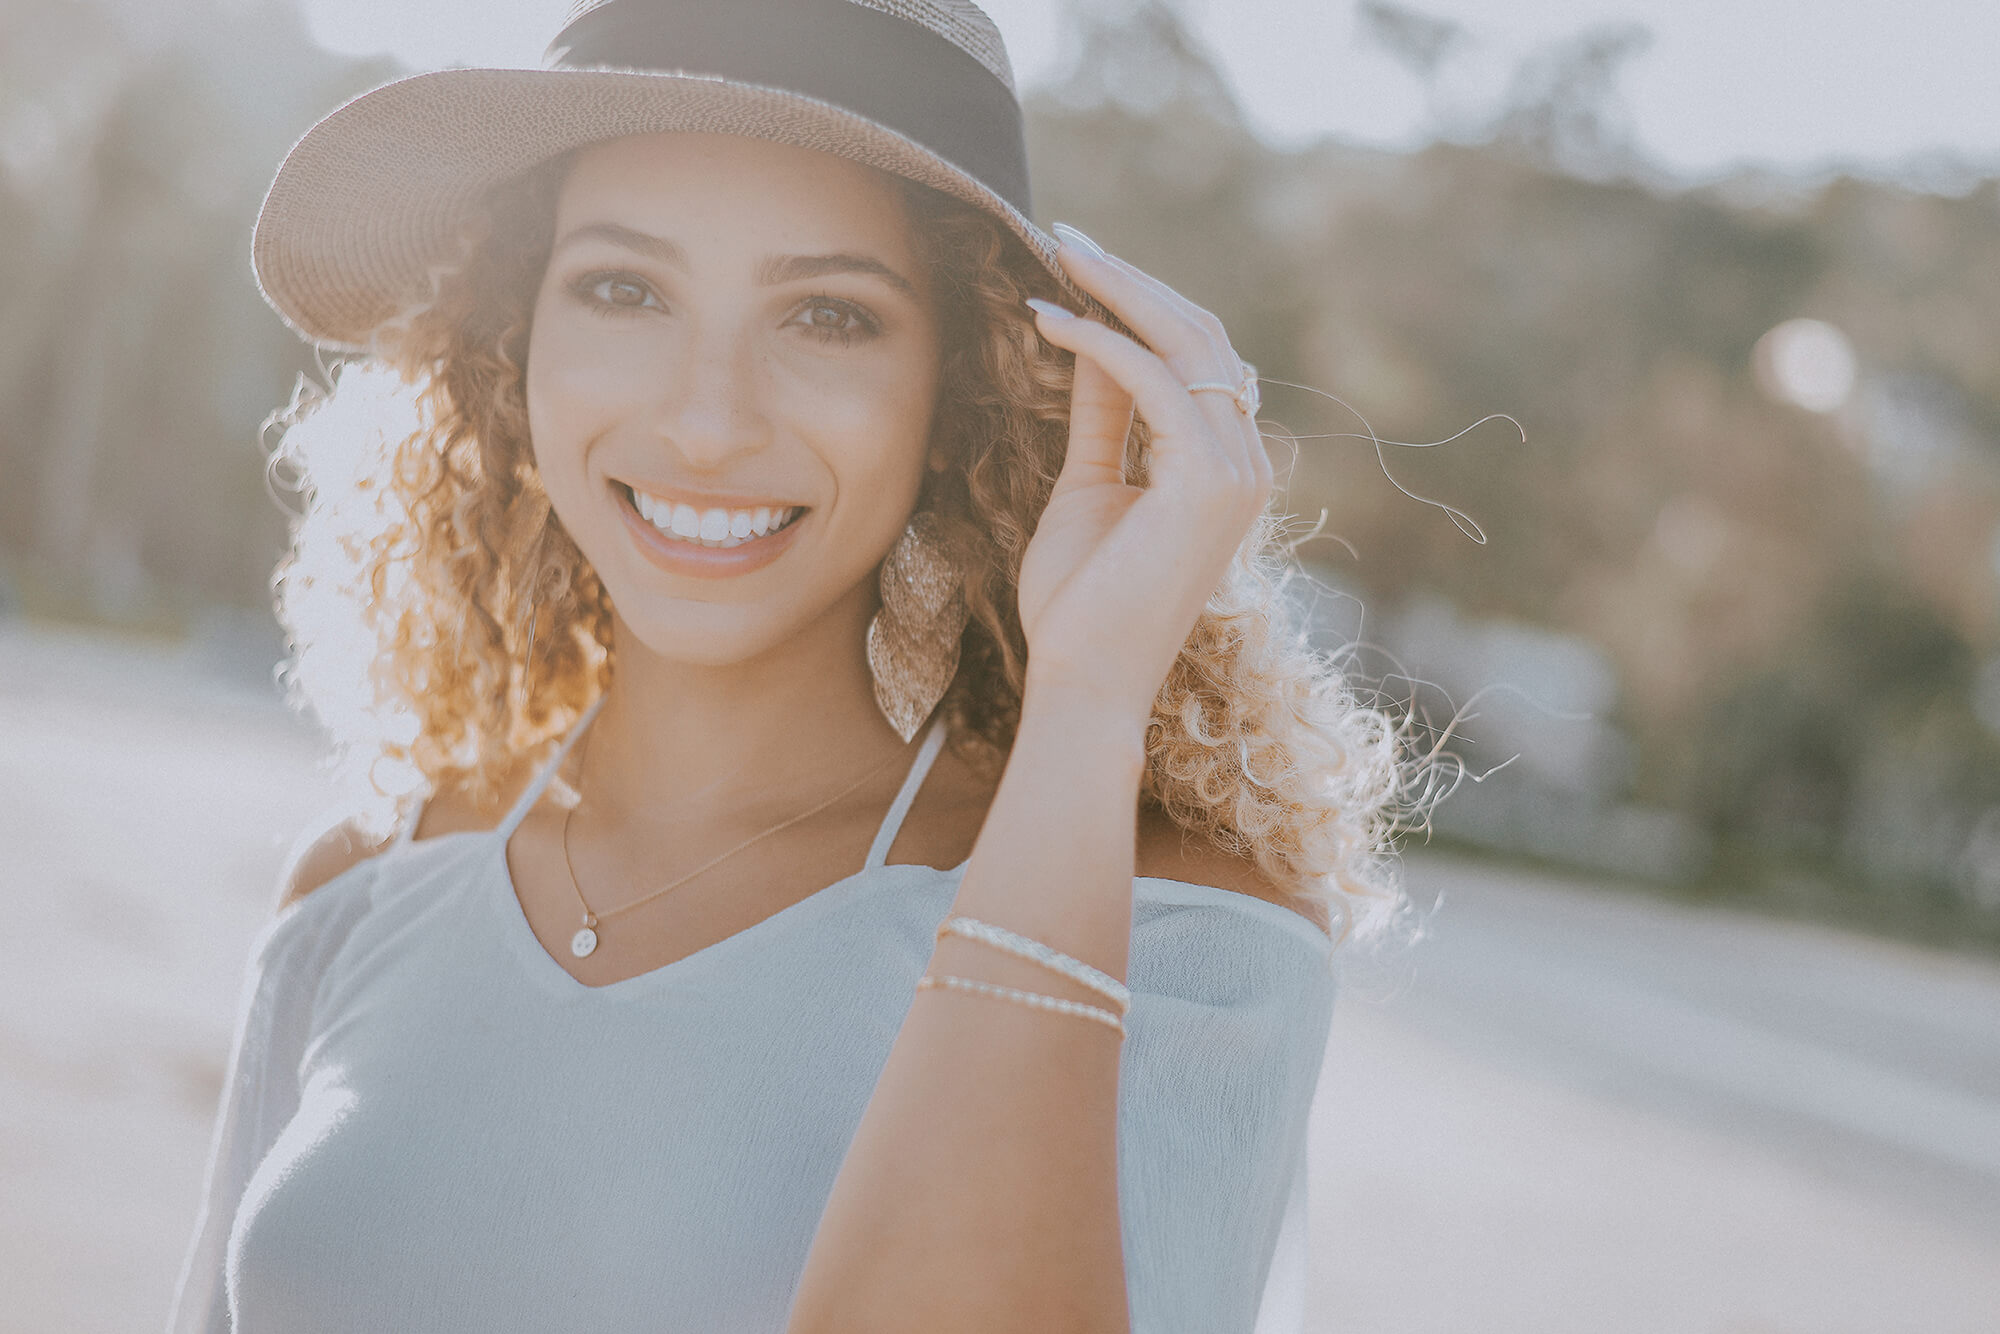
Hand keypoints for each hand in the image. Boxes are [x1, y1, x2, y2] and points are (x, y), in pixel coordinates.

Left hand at [1013, 228, 1273, 725]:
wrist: (1085, 680)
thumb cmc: (1082, 603)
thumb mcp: (1089, 486)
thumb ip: (1101, 417)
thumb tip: (1089, 345)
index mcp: (1229, 465)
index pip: (1199, 355)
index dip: (1142, 301)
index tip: (1079, 263)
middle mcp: (1248, 462)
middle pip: (1201, 334)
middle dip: (1131, 279)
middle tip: (1066, 236)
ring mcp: (1237, 471)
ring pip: (1187, 344)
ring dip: (1117, 292)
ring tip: (1056, 257)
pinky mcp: (1208, 481)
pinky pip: (1156, 382)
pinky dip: (1102, 343)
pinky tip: (1051, 321)